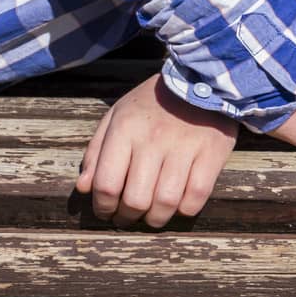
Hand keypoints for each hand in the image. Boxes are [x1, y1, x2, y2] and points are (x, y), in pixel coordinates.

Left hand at [74, 72, 237, 228]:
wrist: (201, 77)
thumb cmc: (152, 102)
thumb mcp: (117, 116)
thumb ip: (96, 151)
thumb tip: (84, 187)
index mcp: (125, 129)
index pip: (106, 184)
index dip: (103, 207)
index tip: (106, 212)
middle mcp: (153, 140)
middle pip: (136, 200)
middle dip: (128, 217)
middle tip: (129, 217)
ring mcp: (184, 147)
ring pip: (166, 203)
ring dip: (156, 219)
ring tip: (153, 216)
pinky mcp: (211, 153)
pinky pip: (196, 197)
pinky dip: (185, 210)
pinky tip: (178, 205)